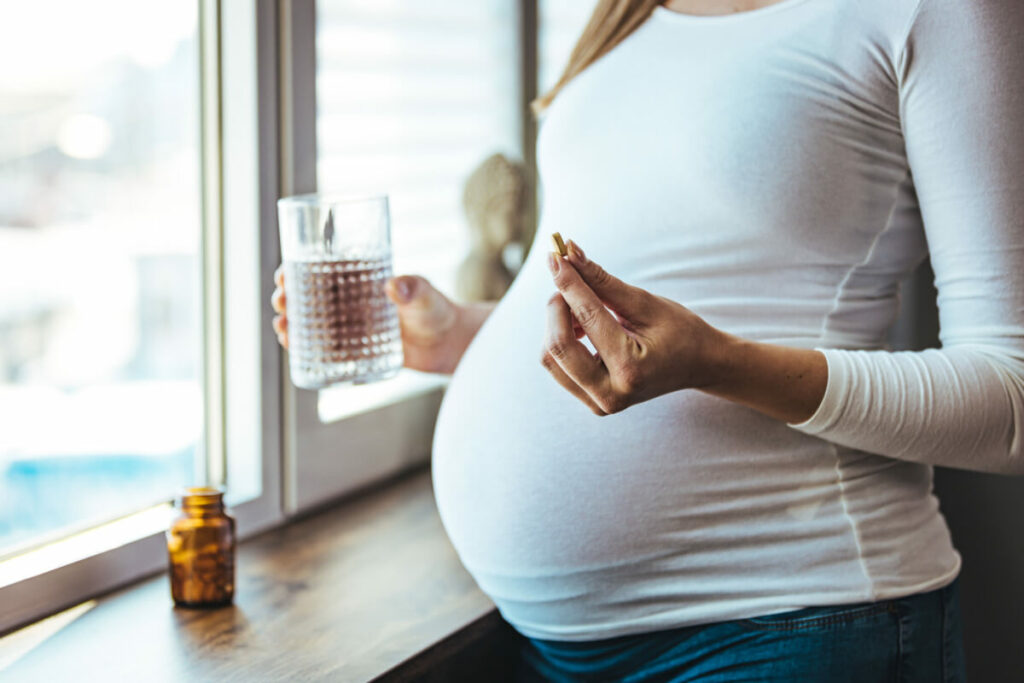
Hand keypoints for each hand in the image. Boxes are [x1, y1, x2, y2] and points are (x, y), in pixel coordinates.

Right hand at [271, 265, 481, 374]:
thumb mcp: (426, 295)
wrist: (448, 343)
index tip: (283, 274)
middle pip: (308, 297)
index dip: (297, 270)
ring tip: (283, 329)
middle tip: (281, 302)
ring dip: (291, 324)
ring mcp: (351, 327)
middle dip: (288, 298)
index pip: (320, 271)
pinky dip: (306, 349)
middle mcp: (350, 302)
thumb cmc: (437, 311)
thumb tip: (395, 286)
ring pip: (312, 323)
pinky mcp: (357, 350)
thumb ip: (414, 288)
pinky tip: (294, 350)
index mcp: (360, 280)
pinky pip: (325, 349)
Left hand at [541, 241, 728, 415]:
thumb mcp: (644, 302)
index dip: (568, 283)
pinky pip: (558, 367)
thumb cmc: (679, 331)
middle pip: (557, 346)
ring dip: (557, 324)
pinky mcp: (591, 403)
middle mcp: (611, 395)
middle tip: (570, 281)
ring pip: (550, 358)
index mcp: (630, 370)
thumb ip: (602, 280)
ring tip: (582, 308)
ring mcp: (599, 404)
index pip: (587, 318)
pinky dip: (561, 340)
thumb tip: (569, 253)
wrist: (698, 365)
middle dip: (557, 306)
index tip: (555, 256)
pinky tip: (583, 327)